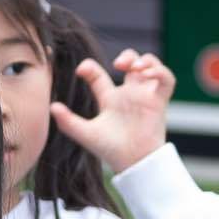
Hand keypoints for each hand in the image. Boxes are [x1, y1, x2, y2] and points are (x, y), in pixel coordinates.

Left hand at [64, 46, 176, 171]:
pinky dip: (160, 70)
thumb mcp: (86, 133)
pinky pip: (167, 79)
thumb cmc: (110, 150)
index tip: (82, 70)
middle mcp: (127, 94)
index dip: (89, 67)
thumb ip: (68, 122)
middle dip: (127, 56)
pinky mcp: (159, 100)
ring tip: (135, 68)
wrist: (134, 162)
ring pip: (150, 66)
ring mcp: (144, 96)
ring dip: (145, 60)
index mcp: (109, 99)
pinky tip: (148, 73)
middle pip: (130, 63)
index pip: (98, 76)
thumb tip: (51, 107)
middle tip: (119, 64)